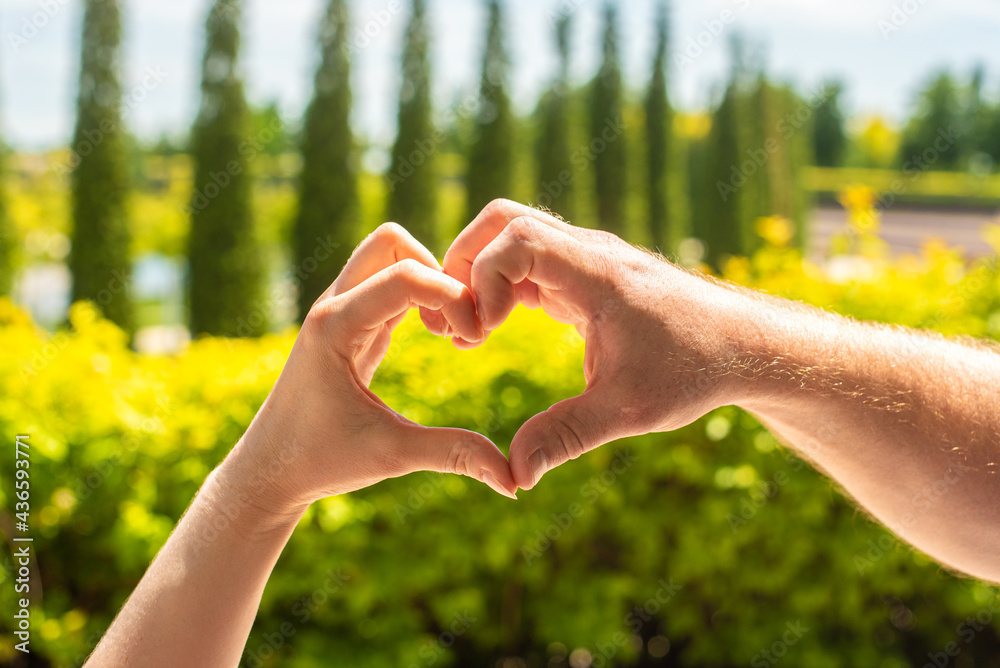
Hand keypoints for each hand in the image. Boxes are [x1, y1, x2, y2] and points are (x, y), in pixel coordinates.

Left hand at [230, 223, 517, 518]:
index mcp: (335, 327)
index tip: (474, 338)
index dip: (453, 298)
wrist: (270, 469)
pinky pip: (388, 283)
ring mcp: (339, 309)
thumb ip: (454, 455)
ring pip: (390, 255)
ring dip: (428, 279)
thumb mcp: (392, 456)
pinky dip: (419, 296)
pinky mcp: (349, 322)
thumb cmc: (321, 461)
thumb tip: (514, 479)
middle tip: (459, 319)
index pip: (405, 275)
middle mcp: (332, 305)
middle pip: (392, 242)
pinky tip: (436, 334)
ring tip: (449, 329)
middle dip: (437, 269)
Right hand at [436, 200, 749, 489]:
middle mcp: (589, 253)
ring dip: (481, 274)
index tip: (480, 332)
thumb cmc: (693, 369)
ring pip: (513, 236)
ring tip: (469, 330)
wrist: (741, 346)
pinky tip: (493, 327)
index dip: (483, 278)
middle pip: (504, 222)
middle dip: (466, 264)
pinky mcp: (586, 276)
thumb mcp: (628, 410)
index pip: (517, 238)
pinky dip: (501, 286)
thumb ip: (567, 435)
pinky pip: (529, 262)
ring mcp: (586, 260)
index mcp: (598, 273)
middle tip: (456, 322)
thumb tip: (516, 474)